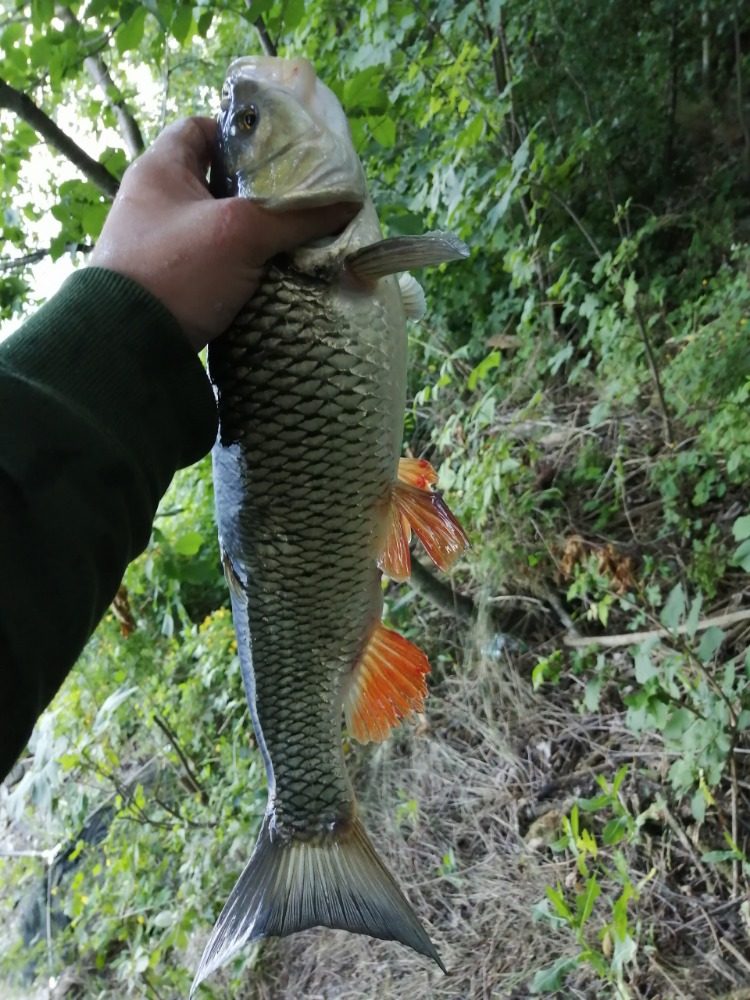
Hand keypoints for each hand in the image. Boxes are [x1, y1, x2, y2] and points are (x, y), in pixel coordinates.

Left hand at [90, 117, 356, 350]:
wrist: (131, 345)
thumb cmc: (179, 269)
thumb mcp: (242, 233)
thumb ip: (295, 216)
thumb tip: (347, 203)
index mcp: (161, 169)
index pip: (201, 128)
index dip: (240, 133)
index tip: (280, 151)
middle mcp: (157, 200)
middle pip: (217, 180)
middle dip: (259, 189)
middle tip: (300, 199)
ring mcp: (162, 244)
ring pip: (220, 225)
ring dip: (255, 231)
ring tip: (297, 237)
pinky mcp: (172, 281)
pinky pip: (215, 262)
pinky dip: (243, 264)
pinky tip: (274, 273)